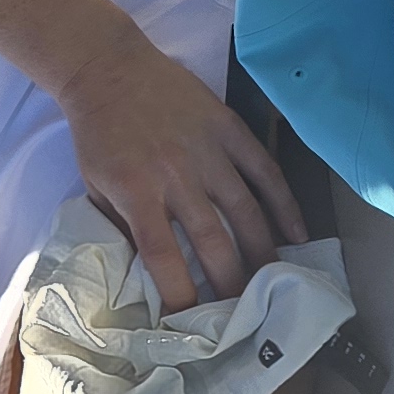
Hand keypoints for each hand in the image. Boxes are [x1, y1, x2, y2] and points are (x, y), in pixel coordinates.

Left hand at [53, 31, 306, 311]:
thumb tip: (145, 273)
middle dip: (231, 283)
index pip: (163, 256)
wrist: (108, 69)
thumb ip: (121, 227)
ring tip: (275, 285)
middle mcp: (177, 175)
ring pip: (246, 210)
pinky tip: (298, 233)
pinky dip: (285, 204)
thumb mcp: (95, 186)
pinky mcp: (229, 128)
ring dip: (263, 251)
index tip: (190, 324)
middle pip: (213, 240)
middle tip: (245, 315)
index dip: (180, 294)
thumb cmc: (99, 134)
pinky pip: (266, 170)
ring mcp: (208, 150)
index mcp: (137, 192)